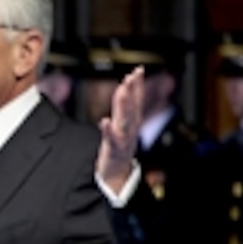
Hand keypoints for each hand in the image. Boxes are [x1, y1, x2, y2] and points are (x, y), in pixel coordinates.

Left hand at [97, 66, 143, 191]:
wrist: (117, 173)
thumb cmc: (120, 145)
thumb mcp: (125, 122)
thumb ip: (128, 103)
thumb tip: (130, 81)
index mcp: (132, 121)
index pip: (136, 99)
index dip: (138, 85)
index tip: (138, 70)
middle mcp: (130, 129)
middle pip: (131, 108)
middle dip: (132, 92)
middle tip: (131, 78)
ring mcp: (123, 140)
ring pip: (125, 122)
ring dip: (124, 107)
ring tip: (122, 92)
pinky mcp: (113, 150)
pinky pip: (111, 140)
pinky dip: (108, 131)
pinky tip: (104, 122)